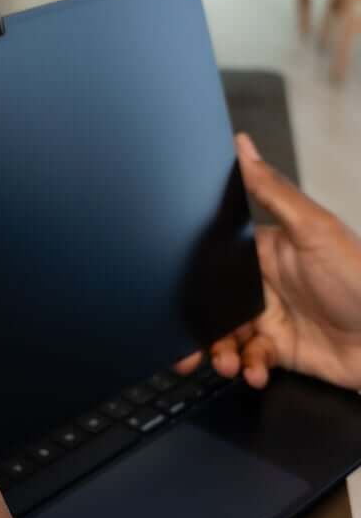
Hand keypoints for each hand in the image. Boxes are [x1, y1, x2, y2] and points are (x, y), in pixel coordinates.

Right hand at [178, 134, 360, 390]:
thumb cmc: (360, 279)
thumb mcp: (314, 230)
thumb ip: (272, 191)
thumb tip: (242, 145)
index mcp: (266, 252)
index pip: (217, 261)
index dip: (194, 280)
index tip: (174, 297)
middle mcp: (264, 285)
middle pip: (215, 304)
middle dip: (201, 328)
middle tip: (193, 349)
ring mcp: (272, 318)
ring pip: (226, 336)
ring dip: (221, 353)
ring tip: (230, 365)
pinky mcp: (281, 350)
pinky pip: (250, 360)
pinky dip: (249, 369)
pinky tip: (257, 372)